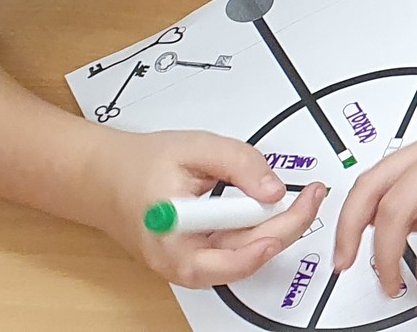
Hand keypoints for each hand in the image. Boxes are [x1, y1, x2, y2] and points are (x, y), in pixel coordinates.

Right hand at [92, 129, 327, 287]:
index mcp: (176, 236)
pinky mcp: (192, 264)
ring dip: (272, 231)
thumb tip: (273, 188)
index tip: (304, 201)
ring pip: (244, 258)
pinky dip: (254, 234)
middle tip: (312, 197)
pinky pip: (233, 254)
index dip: (279, 226)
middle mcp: (179, 263)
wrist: (104, 178)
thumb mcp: (195, 148)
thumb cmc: (140, 165)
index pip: (239, 246)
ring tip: (296, 203)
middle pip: (249, 255)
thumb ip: (238, 163)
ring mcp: (185, 269)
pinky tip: (265, 212)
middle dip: (286, 225)